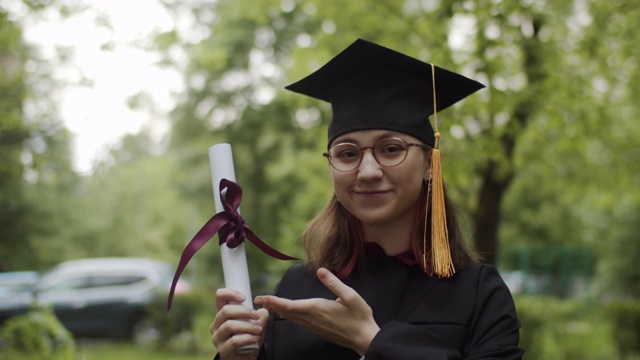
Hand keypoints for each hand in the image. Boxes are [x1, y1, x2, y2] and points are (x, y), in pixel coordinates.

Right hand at [210, 288, 268, 359]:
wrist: (250, 356)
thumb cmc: (251, 336)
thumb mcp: (258, 322)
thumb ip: (261, 315)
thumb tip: (262, 311)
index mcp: (222, 314)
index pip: (220, 297)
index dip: (230, 293)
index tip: (244, 298)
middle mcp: (216, 325)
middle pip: (225, 311)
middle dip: (244, 311)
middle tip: (257, 315)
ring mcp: (217, 338)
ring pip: (229, 325)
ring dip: (247, 326)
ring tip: (259, 329)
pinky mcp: (223, 351)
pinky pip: (233, 341)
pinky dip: (246, 338)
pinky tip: (255, 338)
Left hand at [254, 268, 379, 355]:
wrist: (364, 338)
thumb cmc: (359, 317)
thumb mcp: (350, 296)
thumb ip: (334, 283)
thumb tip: (321, 270)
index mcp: (318, 308)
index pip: (290, 305)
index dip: (275, 301)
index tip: (262, 298)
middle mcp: (312, 319)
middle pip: (287, 312)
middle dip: (271, 305)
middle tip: (258, 300)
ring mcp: (314, 326)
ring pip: (291, 318)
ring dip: (278, 311)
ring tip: (268, 305)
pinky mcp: (317, 330)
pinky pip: (298, 323)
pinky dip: (288, 317)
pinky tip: (287, 314)